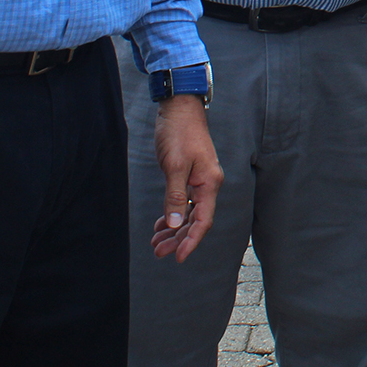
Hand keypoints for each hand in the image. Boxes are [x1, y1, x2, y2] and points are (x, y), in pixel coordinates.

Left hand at [149, 95, 221, 261]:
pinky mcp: (190, 174)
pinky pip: (184, 201)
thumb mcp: (174, 165)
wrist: (179, 108)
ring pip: (189, 212)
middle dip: (178, 238)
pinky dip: (174, 214)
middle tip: (158, 252)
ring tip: (157, 242)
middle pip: (196, 220)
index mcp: (209, 183)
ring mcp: (200, 179)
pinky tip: (162, 224)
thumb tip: (176, 223)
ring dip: (174, 229)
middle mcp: (208, 184)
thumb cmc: (179, 133)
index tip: (178, 258)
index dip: (191, 241)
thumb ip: (175, 196)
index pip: (203, 220)